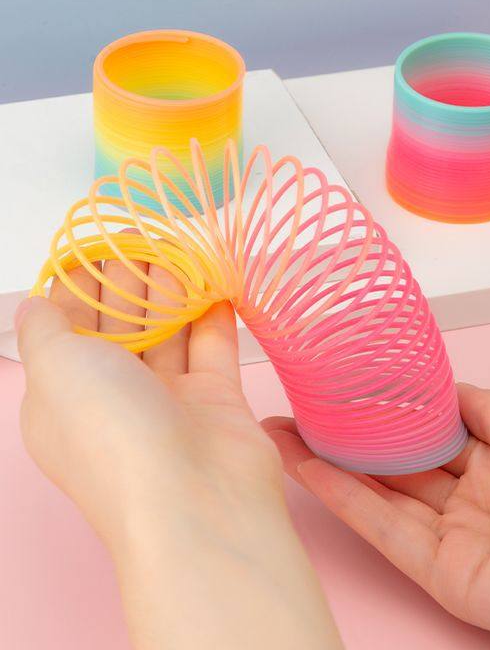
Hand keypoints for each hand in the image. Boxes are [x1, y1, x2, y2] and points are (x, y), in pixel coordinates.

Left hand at [16, 262, 341, 649]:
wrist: (195, 497)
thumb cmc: (111, 432)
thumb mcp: (56, 371)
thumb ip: (45, 329)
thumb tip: (33, 302)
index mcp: (65, 397)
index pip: (67, 330)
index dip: (77, 286)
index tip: (93, 244)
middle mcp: (116, 397)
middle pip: (121, 326)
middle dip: (127, 280)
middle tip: (142, 232)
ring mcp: (170, 399)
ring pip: (168, 332)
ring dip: (171, 289)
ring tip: (178, 241)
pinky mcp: (216, 398)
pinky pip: (212, 345)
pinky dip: (212, 312)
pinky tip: (215, 276)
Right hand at [264, 384, 489, 649]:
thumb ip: (483, 406)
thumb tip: (440, 386)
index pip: (434, 426)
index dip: (393, 404)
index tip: (352, 379)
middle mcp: (473, 493)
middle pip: (400, 459)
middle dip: (352, 431)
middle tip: (302, 400)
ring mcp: (453, 533)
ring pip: (380, 491)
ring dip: (331, 460)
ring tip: (282, 427)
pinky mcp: (439, 571)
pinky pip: (382, 527)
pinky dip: (340, 496)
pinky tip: (303, 463)